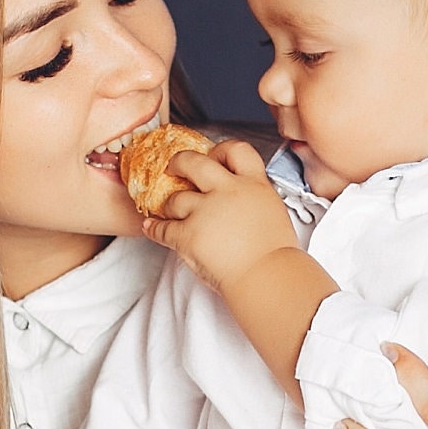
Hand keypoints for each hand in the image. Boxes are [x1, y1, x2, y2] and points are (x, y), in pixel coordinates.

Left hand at [144, 141, 295, 289]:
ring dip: (169, 206)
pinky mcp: (188, 235)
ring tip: (169, 211)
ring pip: (175, 199)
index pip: (236, 150)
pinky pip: (162, 229)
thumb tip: (245, 199)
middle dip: (179, 162)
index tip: (214, 156)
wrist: (267, 278)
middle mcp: (227, 191)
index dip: (221, 150)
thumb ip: (255, 198)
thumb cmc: (276, 256)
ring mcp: (205, 212)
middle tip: (174, 167)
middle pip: (193, 163)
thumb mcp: (274, 212)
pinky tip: (151, 228)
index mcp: (253, 184)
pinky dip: (154, 229)